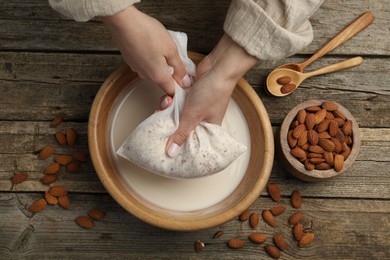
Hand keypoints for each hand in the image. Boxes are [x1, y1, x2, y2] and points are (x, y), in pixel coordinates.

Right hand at [102, 6, 190, 95]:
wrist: (124, 22)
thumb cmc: (147, 33)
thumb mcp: (171, 49)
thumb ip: (179, 67)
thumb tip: (185, 80)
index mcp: (158, 76)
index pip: (171, 91)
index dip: (179, 87)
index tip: (184, 78)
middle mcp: (145, 76)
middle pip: (162, 81)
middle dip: (171, 72)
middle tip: (175, 56)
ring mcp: (136, 68)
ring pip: (153, 71)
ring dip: (160, 63)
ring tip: (162, 47)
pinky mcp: (130, 60)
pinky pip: (144, 63)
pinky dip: (150, 57)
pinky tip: (151, 45)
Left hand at [165, 34, 257, 156]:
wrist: (218, 68)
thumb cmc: (212, 93)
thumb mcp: (193, 116)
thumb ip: (181, 134)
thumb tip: (171, 153)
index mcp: (207, 129)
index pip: (189, 142)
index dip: (176, 143)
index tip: (163, 143)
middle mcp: (200, 119)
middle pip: (179, 127)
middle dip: (168, 122)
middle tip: (161, 117)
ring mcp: (194, 106)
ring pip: (175, 113)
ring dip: (168, 108)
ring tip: (168, 101)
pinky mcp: (189, 95)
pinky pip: (175, 102)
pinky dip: (171, 98)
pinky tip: (170, 95)